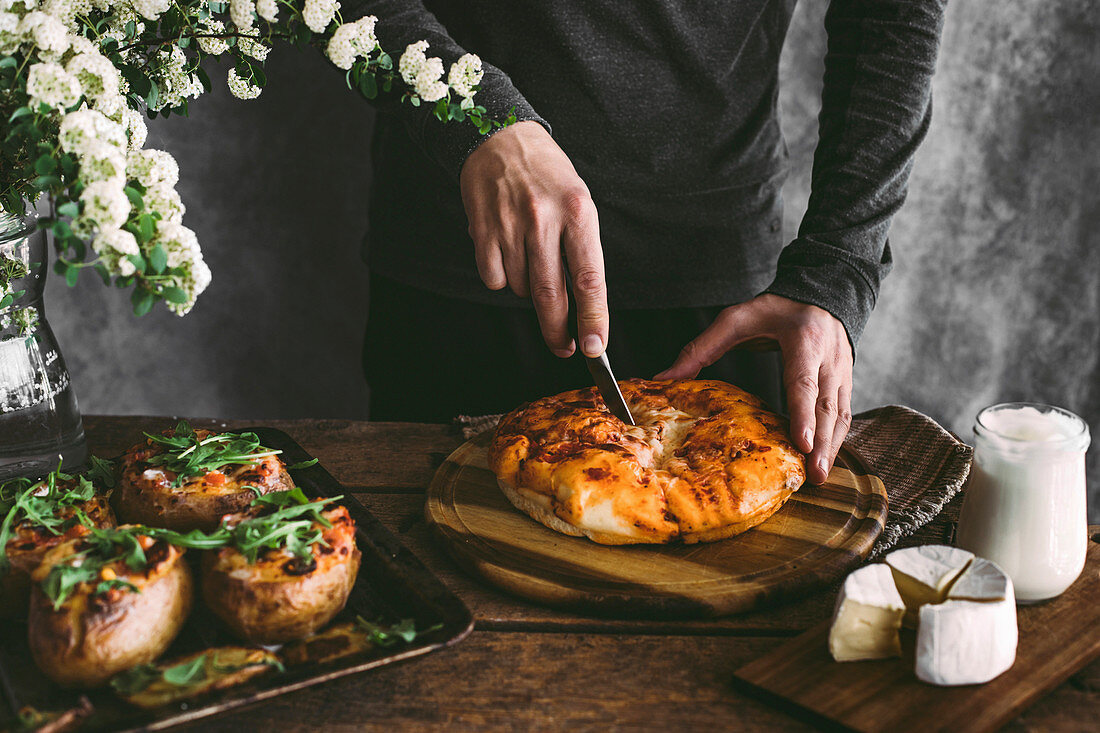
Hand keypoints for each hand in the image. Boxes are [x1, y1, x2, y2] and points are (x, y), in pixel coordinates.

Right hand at [460, 121, 608, 357]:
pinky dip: (501, 278)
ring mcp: (510, 225)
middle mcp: (544, 220)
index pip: (589, 279)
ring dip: (528, 291)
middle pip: (550, 294)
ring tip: (530, 261)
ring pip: (520, 288)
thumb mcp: (577, 202)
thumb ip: (580, 249)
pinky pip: (493, 278)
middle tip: (564, 347)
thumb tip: (582, 305)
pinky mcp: (482, 229)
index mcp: (578, 212)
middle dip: (558, 330)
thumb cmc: (547, 175)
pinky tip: (506, 254)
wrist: (501, 137)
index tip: (594, 347)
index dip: (593, 318)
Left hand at [655, 294, 852, 484]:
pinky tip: (824, 459)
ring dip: (832, 446)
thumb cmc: (774, 309)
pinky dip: (836, 438)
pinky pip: (844, 413)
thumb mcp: (735, 319)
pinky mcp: (846, 381)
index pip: (803, 382)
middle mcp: (829, 356)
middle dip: (822, 442)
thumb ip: (702, 348)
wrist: (819, 295)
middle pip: (827, 405)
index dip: (803, 414)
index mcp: (803, 339)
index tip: (802, 443)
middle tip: (814, 474)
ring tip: (818, 475)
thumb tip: (664, 378)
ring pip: (840, 413)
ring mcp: (843, 370)